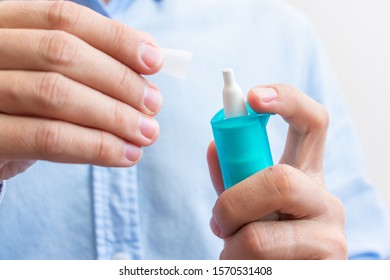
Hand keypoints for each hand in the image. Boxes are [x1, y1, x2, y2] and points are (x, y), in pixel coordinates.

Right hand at [0, 1, 162, 179]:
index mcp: (5, 25)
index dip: (115, 38)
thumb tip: (148, 62)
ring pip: (55, 94)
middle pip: (61, 52)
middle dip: (118, 80)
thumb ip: (89, 62)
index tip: (155, 61)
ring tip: (147, 133)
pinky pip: (47, 138)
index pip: (63, 17)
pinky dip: (95, 147)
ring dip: (114, 116)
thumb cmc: (30, 108)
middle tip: (154, 105)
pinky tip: (126, 155)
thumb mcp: (53, 76)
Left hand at [207, 84, 346, 258]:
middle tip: (218, 221)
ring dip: (231, 247)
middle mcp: (325, 199)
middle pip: (280, 180)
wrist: (287, 277)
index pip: (312, 123)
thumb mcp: (248, 203)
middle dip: (232, 203)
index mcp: (306, 175)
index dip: (286, 101)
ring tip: (236, 253)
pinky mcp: (328, 267)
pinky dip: (240, 268)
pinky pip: (262, 266)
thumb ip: (232, 177)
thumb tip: (214, 144)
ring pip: (259, 236)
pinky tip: (255, 270)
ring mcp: (332, 235)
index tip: (253, 96)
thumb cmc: (266, 238)